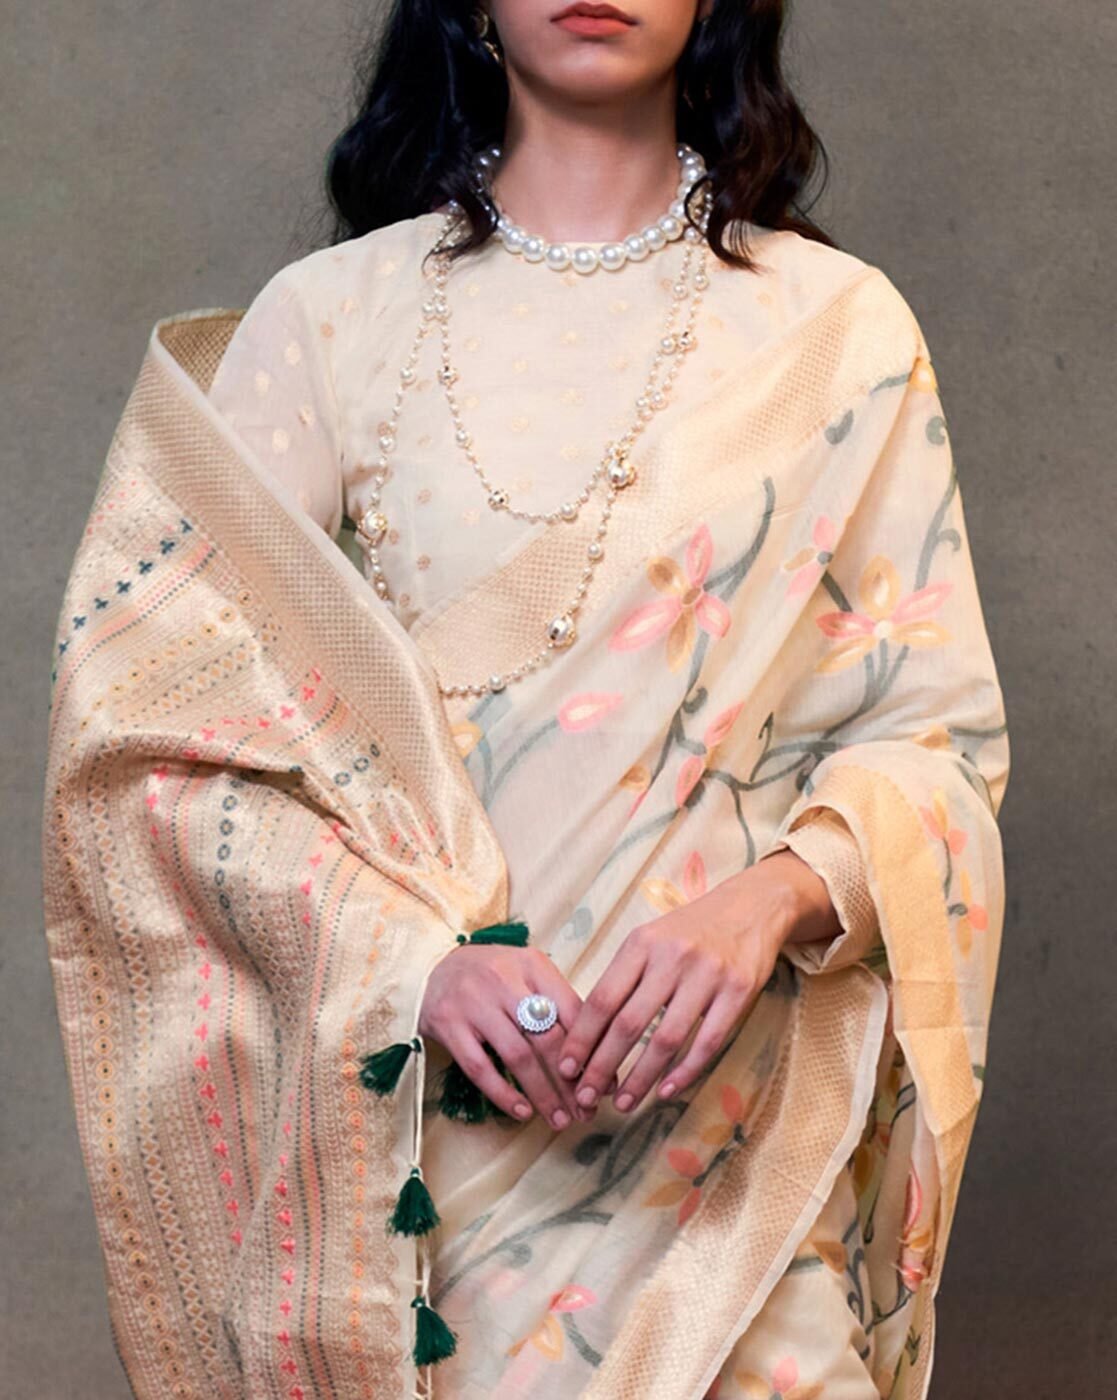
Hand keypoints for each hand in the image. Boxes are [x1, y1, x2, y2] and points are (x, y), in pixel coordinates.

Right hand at [419, 943, 587, 1130]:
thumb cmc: (491, 976)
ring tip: (560, 1119)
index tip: (605, 1084)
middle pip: (547, 1038)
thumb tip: (597, 1056)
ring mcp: (473, 1002)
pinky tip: (523, 1112)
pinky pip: (479, 1067)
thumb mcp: (527, 974)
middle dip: (571, 1082)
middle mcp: (504, 979)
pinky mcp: (448, 1024)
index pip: (572, 1011)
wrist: (431, 967)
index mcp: (532, 965)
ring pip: (518, 1056)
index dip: (593, 1051)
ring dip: (543, 1094)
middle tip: (585, 1112)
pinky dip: (504, 1094)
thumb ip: (558, 1005)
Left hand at [556, 851, 839, 1114]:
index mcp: (641, 944)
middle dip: (603, 1066)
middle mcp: (672, 957)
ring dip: (641, 1078)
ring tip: (623, 1103)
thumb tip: (588, 1032)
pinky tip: (666, 1091)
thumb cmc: (691, 930)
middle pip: (628, 1023)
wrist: (752, 906)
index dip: (582, 1038)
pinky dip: (684, 1072)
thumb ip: (623, 977)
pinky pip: (708, 1042)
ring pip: (666, 1039)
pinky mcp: (739, 991)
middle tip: (586, 1097)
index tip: (566, 1067)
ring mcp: (708, 975)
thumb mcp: (651, 939)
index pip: (602, 998)